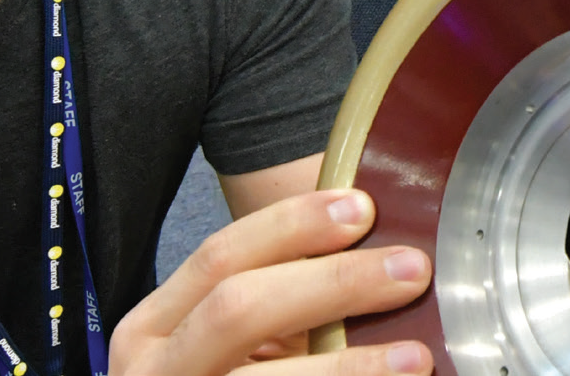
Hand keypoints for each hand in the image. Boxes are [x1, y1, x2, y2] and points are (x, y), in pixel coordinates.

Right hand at [108, 188, 433, 374]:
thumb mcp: (228, 344)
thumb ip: (278, 305)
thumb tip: (377, 258)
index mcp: (155, 326)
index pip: (218, 257)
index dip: (290, 226)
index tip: (362, 208)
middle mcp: (157, 367)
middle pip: (237, 307)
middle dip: (330, 283)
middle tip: (410, 271)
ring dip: (347, 367)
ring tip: (414, 358)